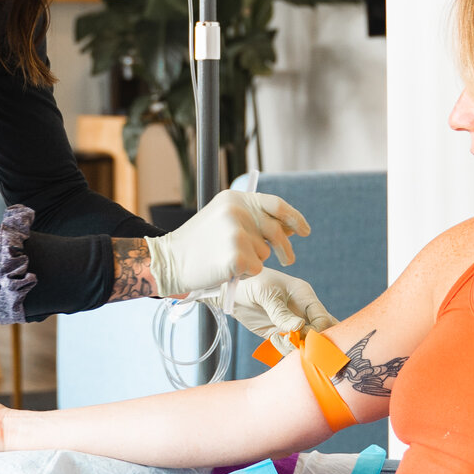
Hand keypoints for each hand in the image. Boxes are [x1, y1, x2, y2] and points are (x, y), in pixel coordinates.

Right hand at [144, 191, 309, 297]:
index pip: (276, 205)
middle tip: (289, 260)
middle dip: (286, 248)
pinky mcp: (236, 256)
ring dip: (254, 261)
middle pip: (276, 232)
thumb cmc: (197, 243)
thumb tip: (290, 228)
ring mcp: (237, 233)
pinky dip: (245, 274)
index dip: (294, 218)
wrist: (169, 260)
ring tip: (228, 260)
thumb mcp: (223, 218)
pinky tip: (226, 269)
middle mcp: (238, 212)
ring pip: (265, 254)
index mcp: (236, 198)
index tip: (304, 231)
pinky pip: (256, 269)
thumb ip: (252, 219)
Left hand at [204, 271, 337, 343]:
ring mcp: (292, 323)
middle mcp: (302, 311)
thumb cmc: (249, 283)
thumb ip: (281, 312)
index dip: (319, 331)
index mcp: (304, 296)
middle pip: (321, 332)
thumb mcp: (264, 293)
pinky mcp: (280, 333)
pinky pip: (291, 347)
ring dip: (296, 347)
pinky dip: (285, 349)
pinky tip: (273, 339)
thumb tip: (299, 327)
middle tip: (297, 345)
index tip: (304, 338)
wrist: (229, 290)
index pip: (323, 318)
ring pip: (307, 343)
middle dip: (313, 343)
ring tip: (278, 339)